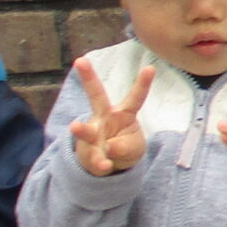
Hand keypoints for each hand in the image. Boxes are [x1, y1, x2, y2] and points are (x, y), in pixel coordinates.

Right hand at [69, 60, 153, 176]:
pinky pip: (94, 157)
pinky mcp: (87, 151)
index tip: (151, 68)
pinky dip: (102, 163)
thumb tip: (109, 146)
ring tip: (75, 126)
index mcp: (123, 113)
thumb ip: (126, 146)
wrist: (108, 166)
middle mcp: (105, 118)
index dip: (143, 84)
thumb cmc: (124, 147)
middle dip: (88, 78)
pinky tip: (106, 166)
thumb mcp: (134, 147)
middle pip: (96, 96)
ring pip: (86, 129)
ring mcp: (93, 134)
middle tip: (80, 60)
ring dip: (81, 129)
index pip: (135, 97)